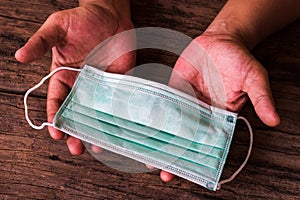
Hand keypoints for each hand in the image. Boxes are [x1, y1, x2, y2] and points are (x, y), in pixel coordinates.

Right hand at [16, 2, 134, 154]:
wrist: (110, 13)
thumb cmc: (82, 19)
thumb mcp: (57, 28)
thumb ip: (40, 42)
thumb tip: (19, 56)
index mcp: (64, 75)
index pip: (57, 101)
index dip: (56, 118)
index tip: (56, 133)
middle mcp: (82, 84)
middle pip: (76, 113)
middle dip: (75, 131)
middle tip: (76, 148)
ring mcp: (101, 84)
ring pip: (96, 112)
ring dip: (95, 129)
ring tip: (96, 145)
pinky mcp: (119, 81)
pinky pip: (117, 101)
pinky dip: (116, 115)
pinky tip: (117, 128)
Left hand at [162, 33, 279, 181]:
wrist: (221, 40)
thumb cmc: (239, 60)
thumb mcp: (254, 79)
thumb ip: (261, 99)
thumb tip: (274, 120)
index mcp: (220, 116)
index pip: (210, 141)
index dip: (201, 157)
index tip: (192, 172)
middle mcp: (201, 112)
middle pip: (188, 137)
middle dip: (177, 154)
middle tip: (165, 172)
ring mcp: (186, 100)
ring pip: (173, 123)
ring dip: (162, 138)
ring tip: (150, 155)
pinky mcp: (175, 87)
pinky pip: (164, 102)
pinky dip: (154, 113)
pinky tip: (144, 125)